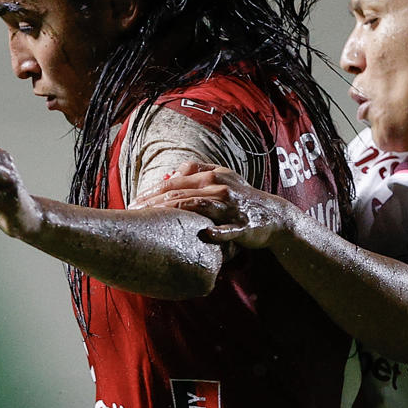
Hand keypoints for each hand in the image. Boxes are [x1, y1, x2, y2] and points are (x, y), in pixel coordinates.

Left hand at [132, 159, 297, 249]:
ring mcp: (231, 207)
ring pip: (199, 207)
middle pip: (181, 194)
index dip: (152, 192)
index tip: (132, 204)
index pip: (174, 183)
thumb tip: (174, 172)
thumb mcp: (223, 179)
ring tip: (155, 223)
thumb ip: (198, 172)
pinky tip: (205, 235)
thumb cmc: (242, 199)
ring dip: (176, 214)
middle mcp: (219, 188)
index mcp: (212, 176)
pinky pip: (229, 230)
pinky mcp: (243, 225)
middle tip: (134, 215)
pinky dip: (218, 232)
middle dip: (154, 204)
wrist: (274, 216)